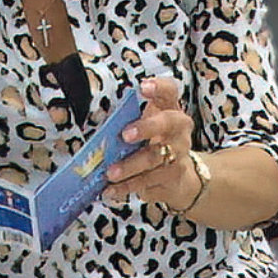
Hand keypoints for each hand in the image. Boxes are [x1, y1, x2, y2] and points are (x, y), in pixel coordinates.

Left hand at [103, 77, 200, 209]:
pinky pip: (147, 182)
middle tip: (125, 135)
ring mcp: (178, 154)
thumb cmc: (154, 143)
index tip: (143, 87)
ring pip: (154, 158)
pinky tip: (110, 190)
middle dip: (146, 128)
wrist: (181, 177)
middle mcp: (178, 130)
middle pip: (167, 123)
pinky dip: (126, 187)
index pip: (170, 91)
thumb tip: (96, 123)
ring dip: (130, 166)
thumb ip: (127, 120)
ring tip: (110, 173)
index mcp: (169, 110)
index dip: (159, 87)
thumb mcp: (145, 126)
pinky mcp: (172, 177)